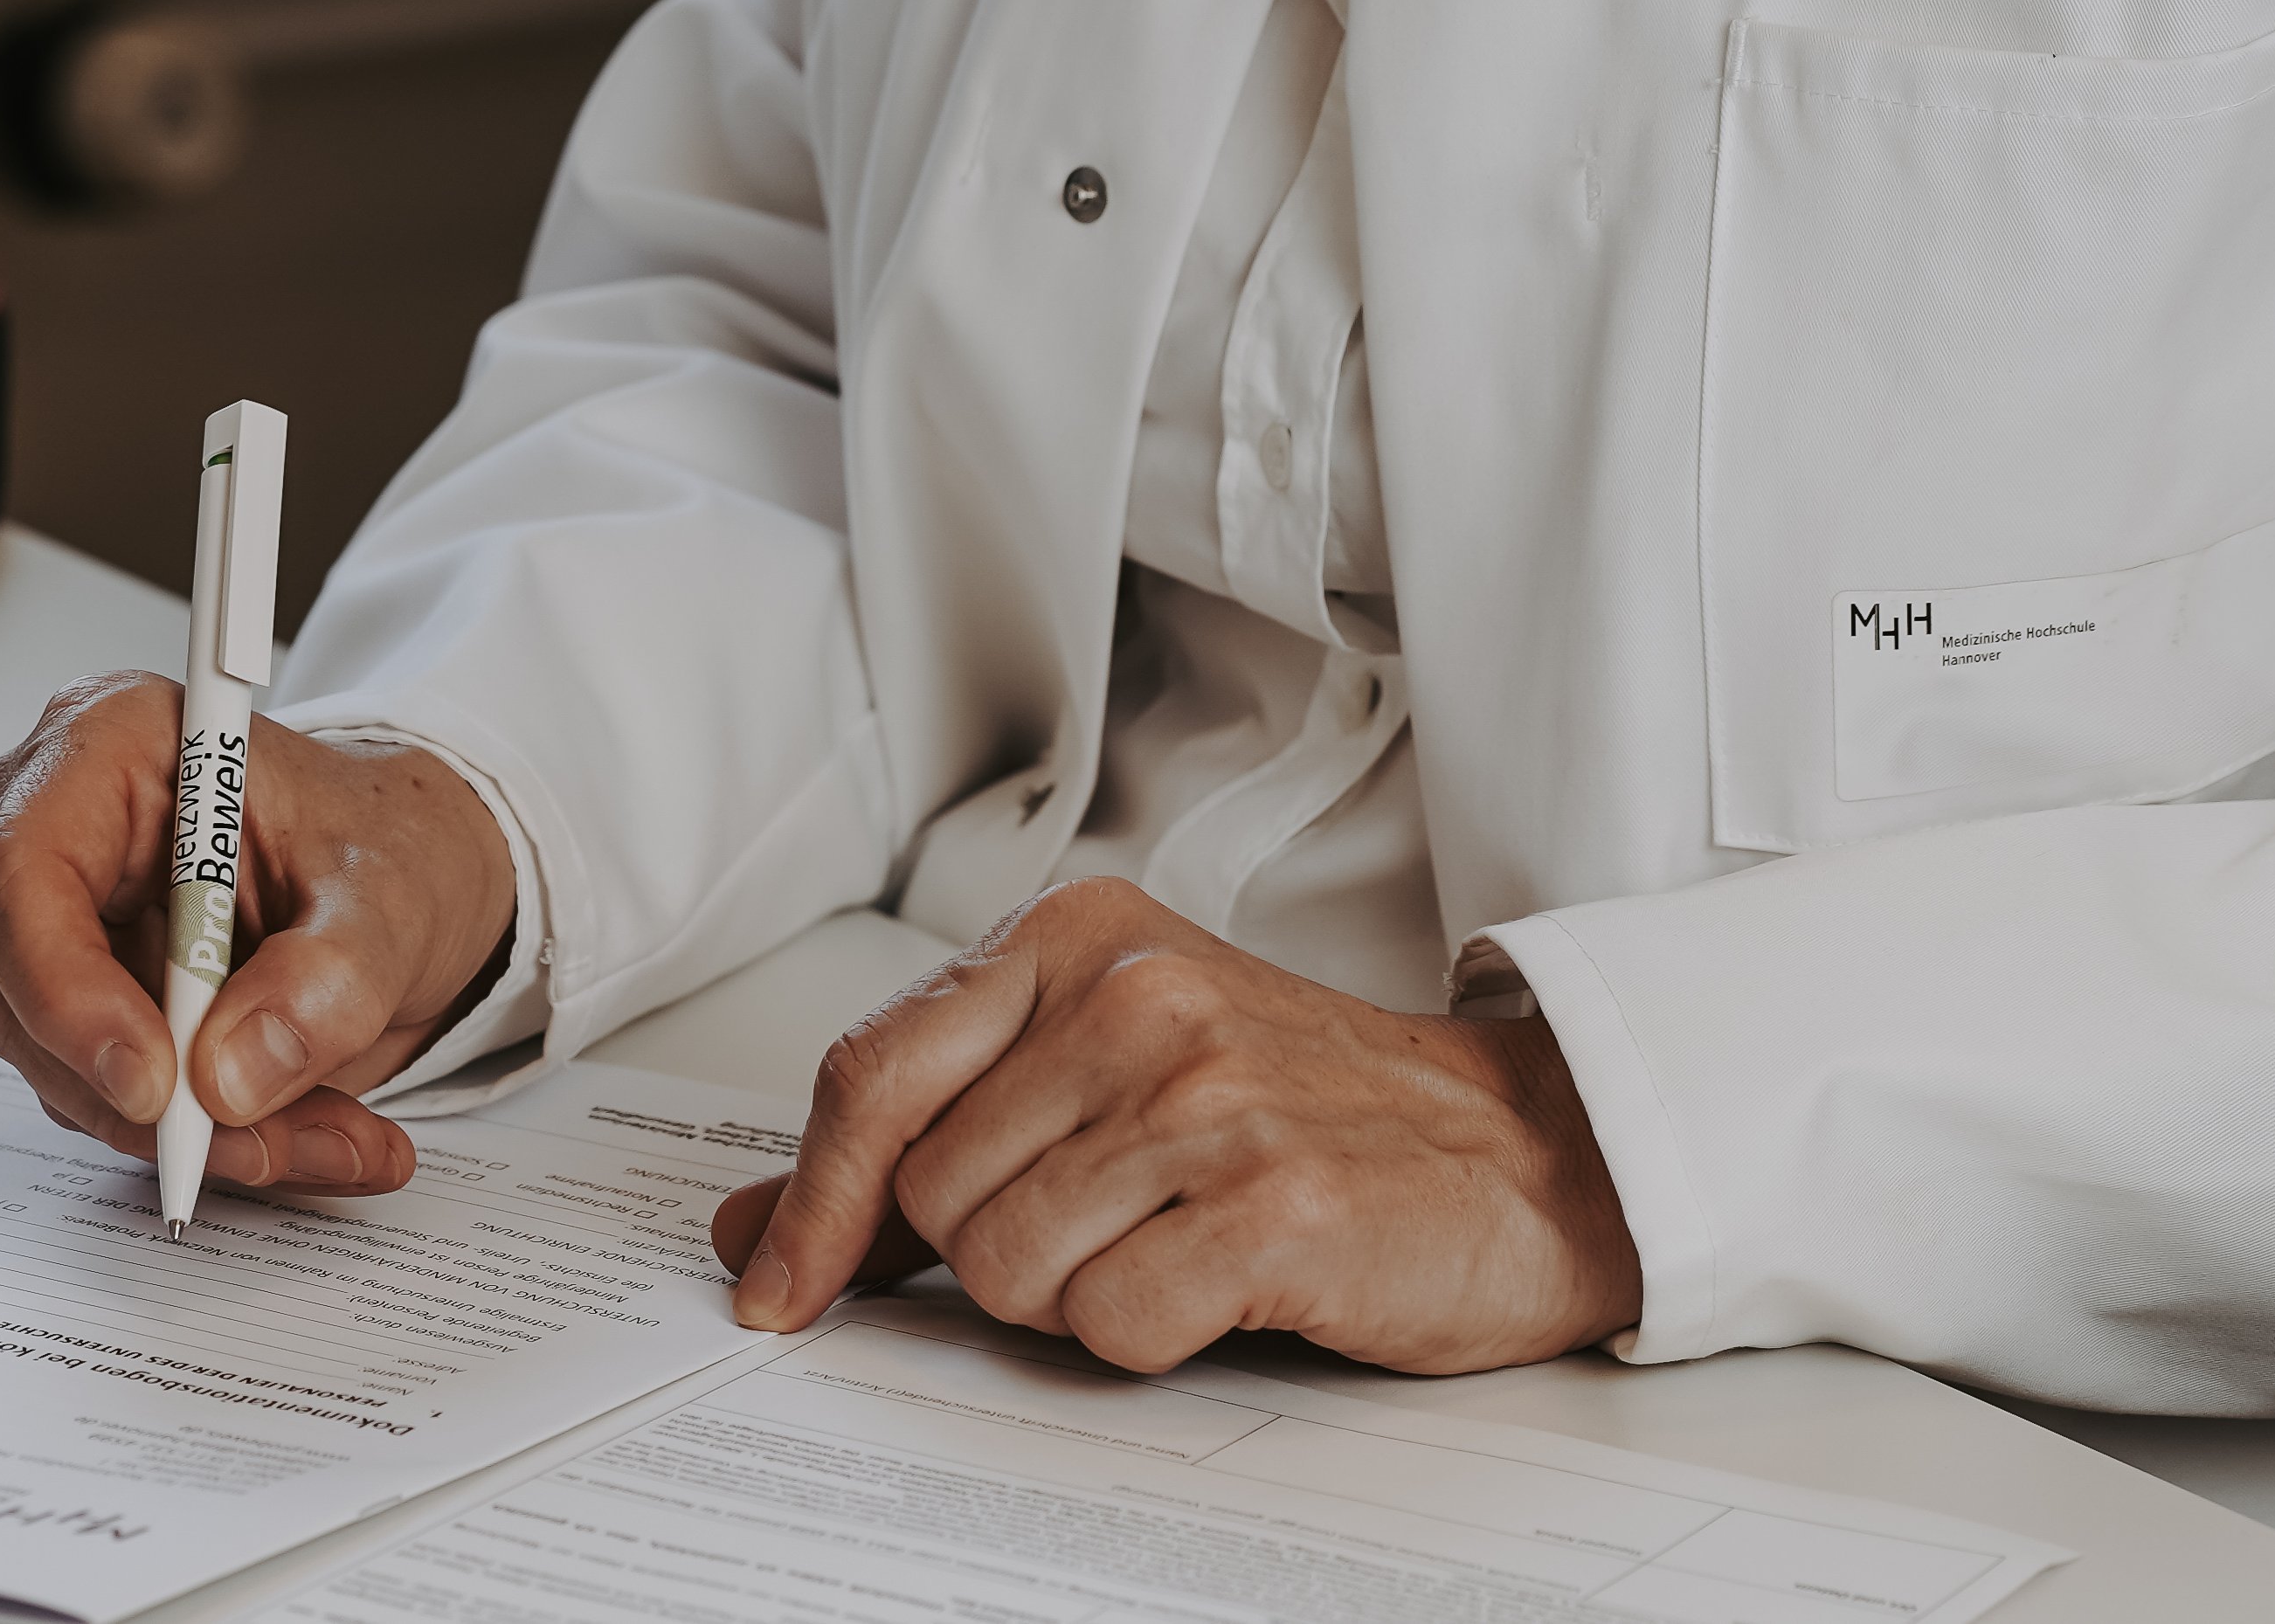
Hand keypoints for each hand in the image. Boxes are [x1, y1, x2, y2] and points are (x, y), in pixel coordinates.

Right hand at [0, 671, 515, 1197]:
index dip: (62, 989)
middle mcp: (64, 831)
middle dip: (141, 1093)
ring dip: (196, 1132)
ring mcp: (65, 925)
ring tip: (333, 1133)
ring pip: (67, 1070)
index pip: (21, 873)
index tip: (151, 1082)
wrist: (414, 877)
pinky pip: (117, 1102)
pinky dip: (218, 1140)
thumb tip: (228, 1076)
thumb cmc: (388, 839)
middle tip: (259, 1140)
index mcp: (111, 744)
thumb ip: (326, 978)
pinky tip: (313, 1130)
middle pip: (22, 991)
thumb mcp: (392, 895)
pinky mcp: (91, 1005)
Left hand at [709, 879, 1639, 1375]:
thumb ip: (925, 1142)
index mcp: (1076, 938)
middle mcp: (1134, 995)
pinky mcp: (1271, 1201)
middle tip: (1110, 1224)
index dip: (812, 1200)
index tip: (783, 1285)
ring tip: (1173, 1245)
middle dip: (996, 1250)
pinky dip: (1149, 1336)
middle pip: (932, 1194)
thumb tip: (757, 1230)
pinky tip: (1222, 1284)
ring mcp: (1205, 1093)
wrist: (1517, 1155)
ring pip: (1008, 1269)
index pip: (872, 1072)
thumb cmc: (1302, 1115)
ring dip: (1077, 1297)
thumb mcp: (1103, 1080)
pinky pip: (1109, 1324)